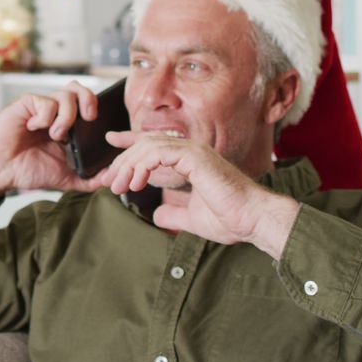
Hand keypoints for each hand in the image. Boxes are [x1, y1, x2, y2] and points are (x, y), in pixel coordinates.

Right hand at [0, 81, 106, 199]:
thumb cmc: (26, 171)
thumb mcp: (64, 177)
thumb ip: (87, 179)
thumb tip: (110, 178)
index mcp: (64, 125)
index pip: (85, 103)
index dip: (95, 107)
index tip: (98, 125)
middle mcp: (54, 112)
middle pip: (78, 89)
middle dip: (89, 99)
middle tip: (89, 117)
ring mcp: (39, 107)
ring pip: (65, 95)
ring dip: (66, 116)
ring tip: (57, 135)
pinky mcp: (25, 104)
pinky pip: (44, 101)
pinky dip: (46, 117)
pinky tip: (35, 128)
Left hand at [100, 132, 298, 259]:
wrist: (253, 220)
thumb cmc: (231, 219)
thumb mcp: (192, 219)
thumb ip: (174, 214)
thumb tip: (157, 214)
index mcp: (191, 161)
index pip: (154, 145)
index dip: (130, 141)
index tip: (111, 142)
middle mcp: (191, 151)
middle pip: (146, 144)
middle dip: (123, 160)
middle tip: (108, 180)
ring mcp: (194, 151)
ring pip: (149, 146)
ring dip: (129, 165)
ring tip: (118, 185)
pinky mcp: (196, 157)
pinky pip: (160, 153)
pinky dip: (143, 165)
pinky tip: (136, 182)